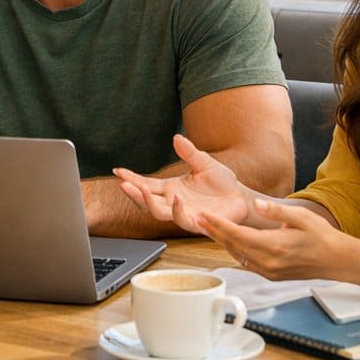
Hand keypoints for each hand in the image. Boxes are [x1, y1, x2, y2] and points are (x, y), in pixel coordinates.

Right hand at [114, 134, 250, 233]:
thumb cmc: (222, 182)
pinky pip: (183, 220)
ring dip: (149, 203)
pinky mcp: (197, 222)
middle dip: (134, 193)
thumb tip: (176, 138)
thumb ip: (190, 152)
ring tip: (143, 191)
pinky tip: (176, 199)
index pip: (146, 184)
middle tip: (124, 184)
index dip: (131, 178)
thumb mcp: (204, 162)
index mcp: (171, 188)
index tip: (117, 171)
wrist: (241, 198)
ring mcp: (184, 213)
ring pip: (158, 213)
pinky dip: (177, 210)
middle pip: (146, 201)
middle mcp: (173, 201)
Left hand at [201, 198, 359, 280]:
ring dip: (223, 242)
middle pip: (234, 246)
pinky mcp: (271, 276)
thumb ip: (277, 211)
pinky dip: (236, 251)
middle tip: (198, 220)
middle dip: (215, 233)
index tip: (204, 216)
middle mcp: (269, 262)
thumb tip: (258, 204)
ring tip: (208, 228)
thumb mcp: (302, 217)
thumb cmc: (322, 236)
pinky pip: (247, 263)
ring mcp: (270, 271)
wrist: (337, 260)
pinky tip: (229, 241)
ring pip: (238, 256)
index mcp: (275, 246)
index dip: (218, 225)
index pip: (238, 235)